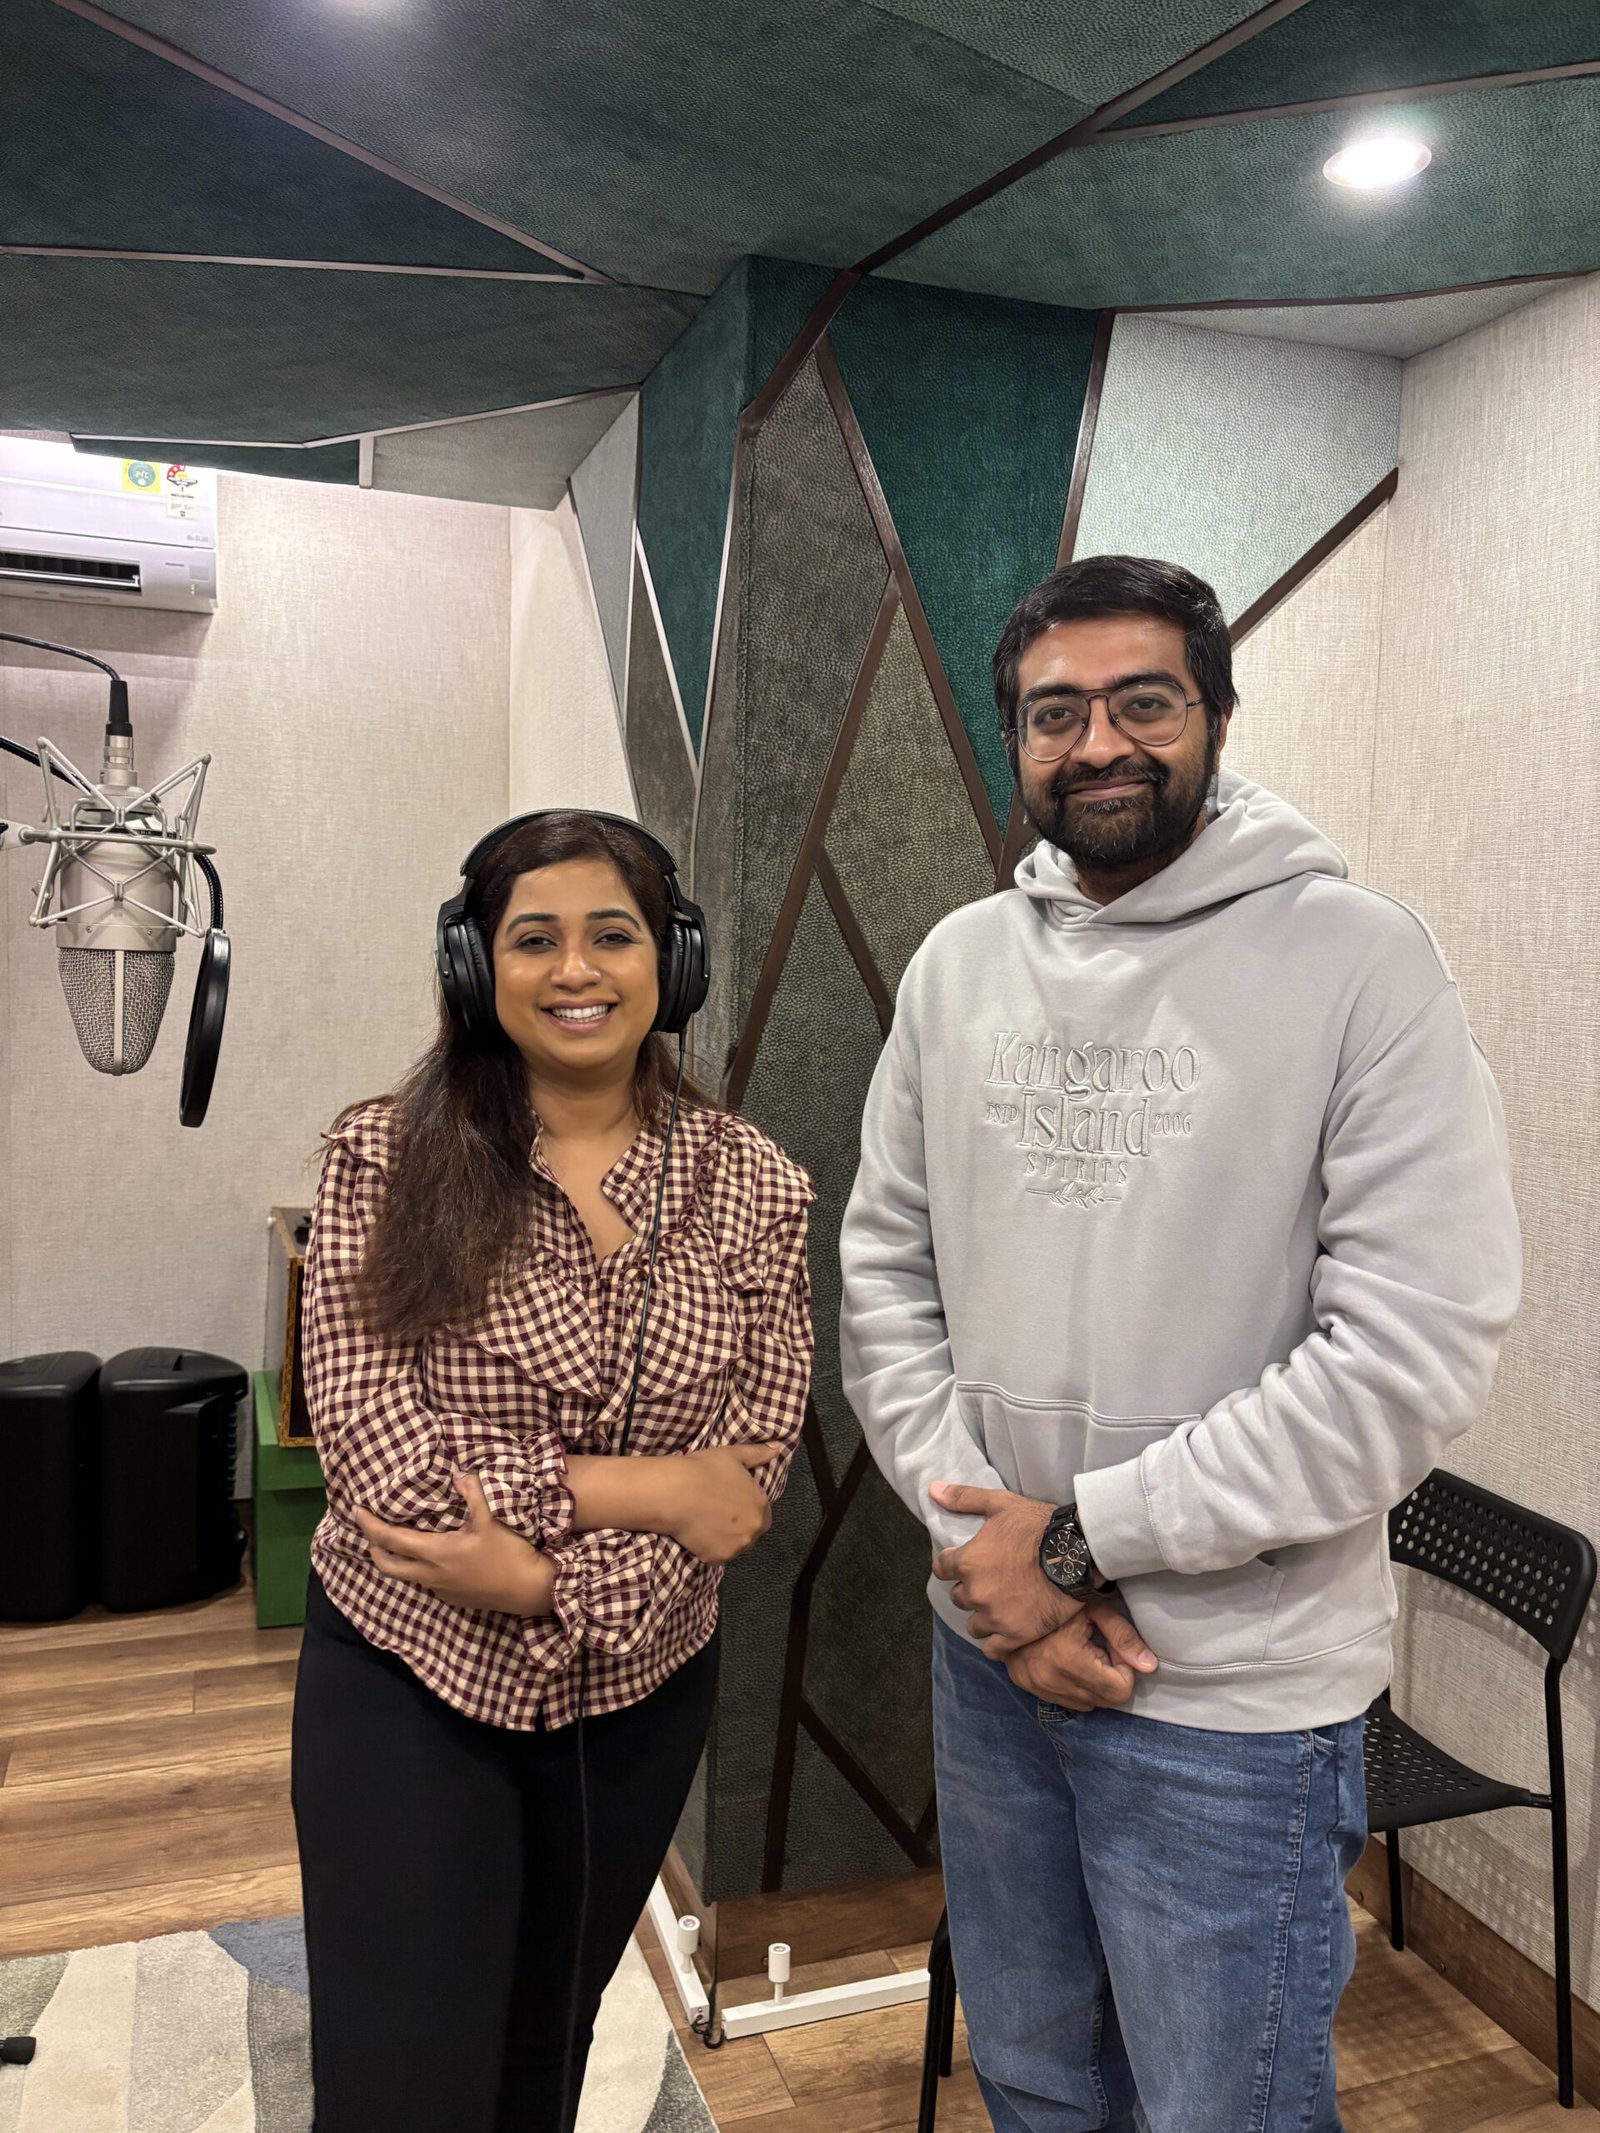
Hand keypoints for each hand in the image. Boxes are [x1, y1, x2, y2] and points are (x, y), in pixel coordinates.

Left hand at [353, 1472, 554, 1615]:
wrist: (528, 1590)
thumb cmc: (508, 1553)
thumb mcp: (491, 1520)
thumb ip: (473, 1494)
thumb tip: (458, 1474)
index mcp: (436, 1553)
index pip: (391, 1540)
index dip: (370, 1526)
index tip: (357, 1512)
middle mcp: (431, 1575)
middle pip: (388, 1566)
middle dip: (374, 1548)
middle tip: (372, 1530)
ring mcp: (441, 1590)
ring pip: (406, 1576)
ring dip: (396, 1559)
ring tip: (400, 1541)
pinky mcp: (453, 1598)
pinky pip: (426, 1582)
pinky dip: (420, 1568)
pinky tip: (434, 1557)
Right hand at [659, 1443, 779, 1563]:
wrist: (675, 1492)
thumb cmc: (703, 1470)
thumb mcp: (732, 1455)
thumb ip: (757, 1454)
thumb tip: (777, 1449)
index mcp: (761, 1504)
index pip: (762, 1514)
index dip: (746, 1509)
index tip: (730, 1504)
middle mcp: (754, 1528)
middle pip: (750, 1532)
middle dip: (738, 1527)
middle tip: (716, 1515)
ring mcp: (737, 1546)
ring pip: (734, 1546)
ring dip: (725, 1539)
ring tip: (706, 1524)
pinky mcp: (717, 1558)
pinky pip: (716, 1556)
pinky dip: (708, 1549)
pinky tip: (697, 1535)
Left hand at [930, 1482, 1081, 1650]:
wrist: (1077, 1554)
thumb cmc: (1038, 1526)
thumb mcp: (1000, 1504)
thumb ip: (963, 1498)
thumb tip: (933, 1490)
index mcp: (967, 1562)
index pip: (941, 1568)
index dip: (951, 1565)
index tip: (963, 1564)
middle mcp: (975, 1592)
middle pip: (958, 1597)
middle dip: (970, 1589)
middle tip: (990, 1582)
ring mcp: (995, 1617)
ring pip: (974, 1625)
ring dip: (982, 1616)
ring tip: (999, 1607)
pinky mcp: (1015, 1635)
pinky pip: (992, 1649)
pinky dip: (995, 1642)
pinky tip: (1004, 1632)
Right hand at [1003, 1600, 1157, 1710]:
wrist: (1011, 1594)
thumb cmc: (1059, 1596)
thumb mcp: (1095, 1609)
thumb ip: (1123, 1637)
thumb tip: (1150, 1667)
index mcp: (1069, 1661)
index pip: (1119, 1691)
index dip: (1122, 1668)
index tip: (1110, 1646)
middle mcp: (1051, 1681)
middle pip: (1104, 1701)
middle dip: (1108, 1676)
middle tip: (1097, 1648)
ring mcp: (1036, 1686)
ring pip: (1086, 1704)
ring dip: (1091, 1683)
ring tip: (1080, 1653)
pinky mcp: (1027, 1686)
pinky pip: (1066, 1700)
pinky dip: (1073, 1685)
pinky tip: (1065, 1660)